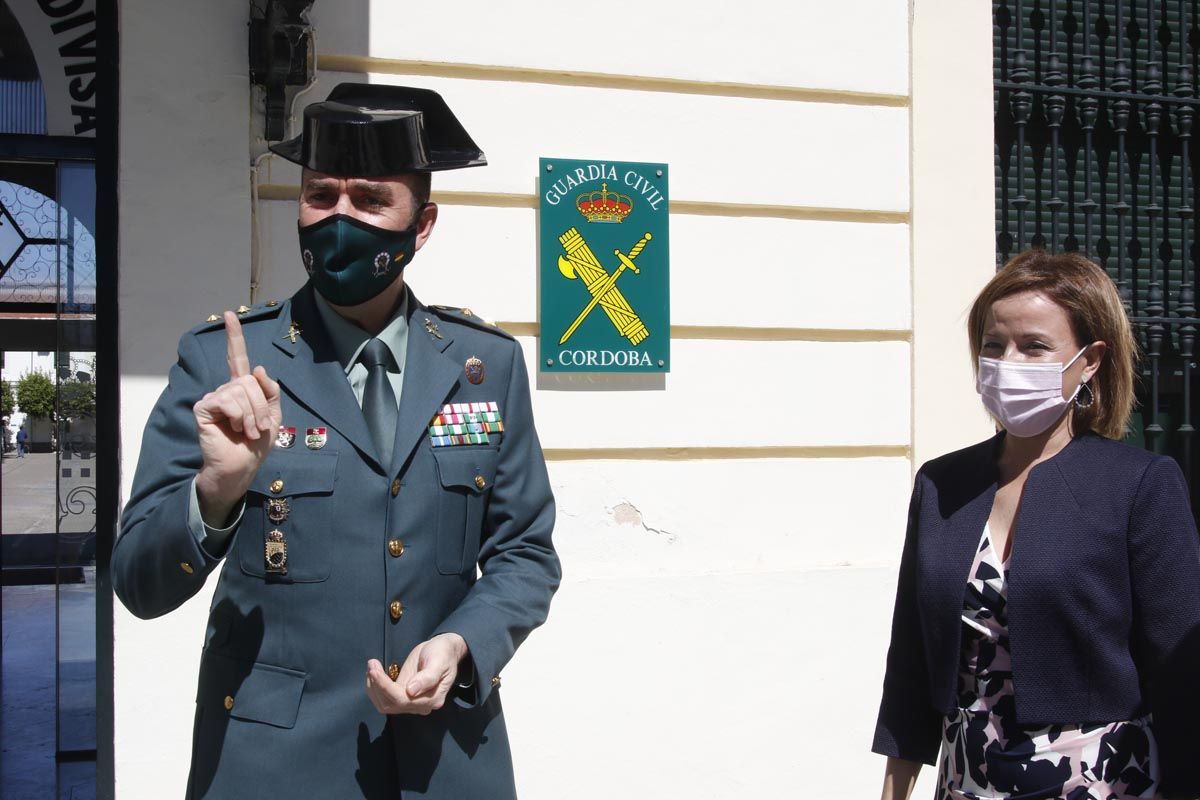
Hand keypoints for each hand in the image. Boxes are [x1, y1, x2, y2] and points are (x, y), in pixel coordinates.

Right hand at [194, 311, 281, 523]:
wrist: (243, 465)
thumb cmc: (256, 443)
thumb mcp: (273, 415)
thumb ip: (270, 391)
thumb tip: (257, 368)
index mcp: (242, 389)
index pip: (238, 358)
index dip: (235, 336)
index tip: (230, 314)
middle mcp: (226, 389)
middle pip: (249, 380)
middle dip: (260, 406)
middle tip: (257, 427)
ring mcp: (214, 397)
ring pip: (241, 390)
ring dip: (251, 415)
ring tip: (246, 431)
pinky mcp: (204, 407)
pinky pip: (228, 400)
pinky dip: (238, 416)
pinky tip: (233, 430)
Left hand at [365, 633, 468, 715]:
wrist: (443, 650)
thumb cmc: (442, 653)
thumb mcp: (439, 661)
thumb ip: (428, 677)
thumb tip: (411, 691)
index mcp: (432, 698)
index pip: (403, 700)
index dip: (385, 687)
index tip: (375, 670)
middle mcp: (421, 705)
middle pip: (391, 705)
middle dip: (377, 686)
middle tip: (372, 664)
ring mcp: (411, 702)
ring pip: (385, 704)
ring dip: (374, 687)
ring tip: (371, 666)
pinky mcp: (403, 696)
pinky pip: (384, 698)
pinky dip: (375, 687)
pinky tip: (373, 673)